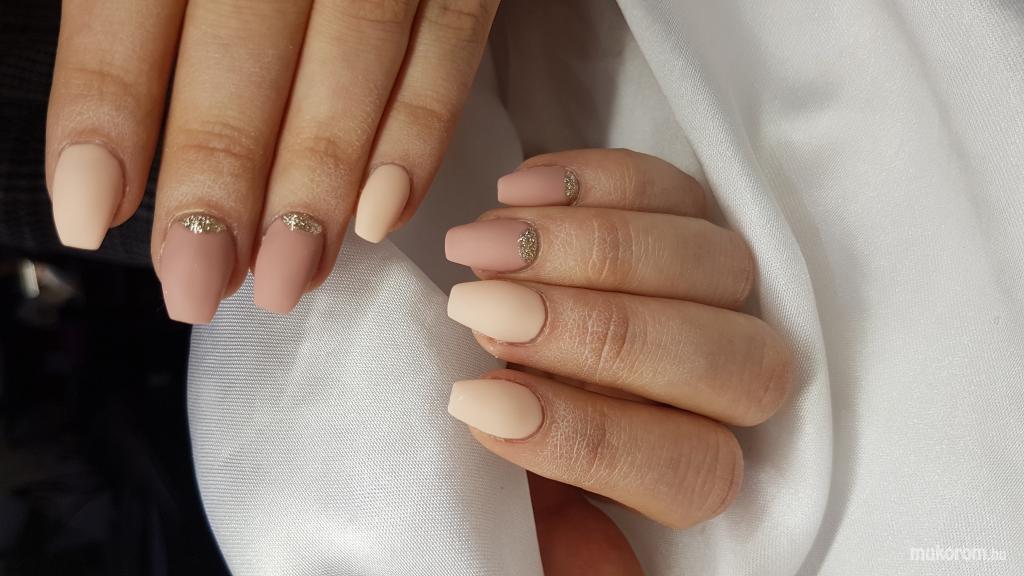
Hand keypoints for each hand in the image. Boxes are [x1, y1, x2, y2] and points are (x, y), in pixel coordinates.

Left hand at [46, 0, 499, 321]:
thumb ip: (134, 9)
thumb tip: (103, 158)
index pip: (133, 2)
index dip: (110, 108)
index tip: (92, 213)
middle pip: (246, 44)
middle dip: (221, 175)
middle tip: (201, 284)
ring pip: (355, 54)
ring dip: (321, 179)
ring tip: (291, 275)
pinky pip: (453, 41)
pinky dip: (422, 131)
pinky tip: (384, 214)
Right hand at [443, 149, 793, 572]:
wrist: (535, 352)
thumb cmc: (529, 434)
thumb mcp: (534, 508)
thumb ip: (564, 545)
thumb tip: (595, 565)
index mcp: (699, 471)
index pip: (684, 465)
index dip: (583, 438)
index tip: (475, 403)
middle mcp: (735, 383)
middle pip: (715, 358)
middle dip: (592, 333)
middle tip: (478, 310)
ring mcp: (725, 290)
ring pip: (710, 263)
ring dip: (588, 248)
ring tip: (481, 244)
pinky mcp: (696, 214)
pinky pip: (675, 186)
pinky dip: (600, 179)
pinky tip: (519, 189)